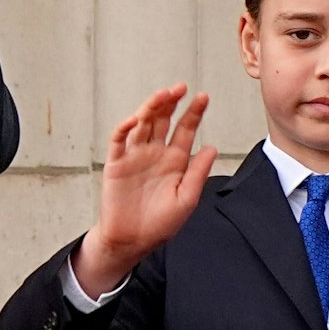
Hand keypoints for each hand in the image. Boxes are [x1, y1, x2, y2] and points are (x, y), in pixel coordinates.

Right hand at [73, 85, 218, 295]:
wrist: (131, 240)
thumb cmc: (160, 224)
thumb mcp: (186, 199)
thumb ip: (198, 173)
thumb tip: (212, 148)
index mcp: (174, 161)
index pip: (185, 130)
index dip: (193, 113)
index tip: (203, 97)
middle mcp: (155, 153)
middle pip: (163, 120)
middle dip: (171, 103)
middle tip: (180, 88)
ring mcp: (135, 156)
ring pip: (142, 124)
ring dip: (151, 108)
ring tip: (162, 95)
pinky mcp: (116, 163)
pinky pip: (119, 140)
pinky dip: (125, 127)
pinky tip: (135, 119)